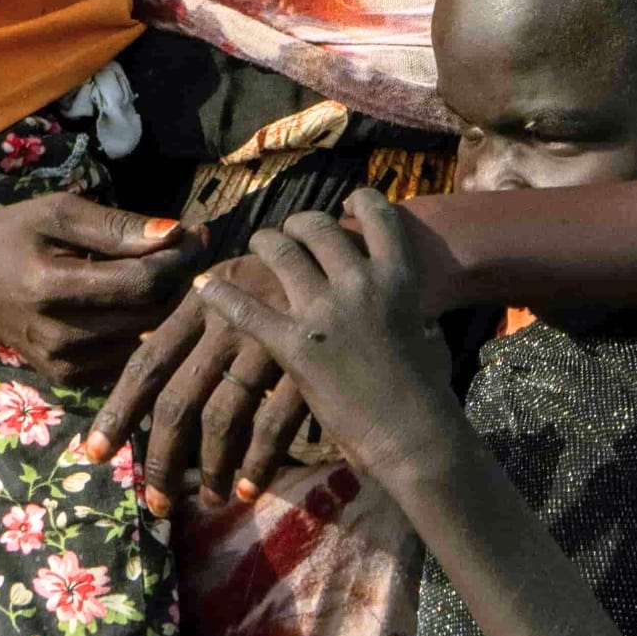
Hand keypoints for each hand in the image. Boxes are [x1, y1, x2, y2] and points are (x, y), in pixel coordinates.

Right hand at [0, 192, 201, 375]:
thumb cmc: (11, 237)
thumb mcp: (56, 213)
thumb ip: (116, 226)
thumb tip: (176, 232)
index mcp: (52, 288)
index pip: (142, 282)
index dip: (179, 258)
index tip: (197, 233)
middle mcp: (59, 335)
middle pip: (152, 313)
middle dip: (181, 281)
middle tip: (193, 251)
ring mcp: (63, 364)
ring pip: (147, 339)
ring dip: (169, 307)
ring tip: (173, 273)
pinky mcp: (68, 380)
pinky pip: (129, 358)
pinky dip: (145, 331)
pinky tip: (147, 303)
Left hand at [92, 248, 319, 508]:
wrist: (351, 254)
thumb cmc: (280, 278)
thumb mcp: (229, 288)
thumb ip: (190, 327)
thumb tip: (143, 367)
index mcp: (199, 302)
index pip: (146, 363)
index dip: (118, 412)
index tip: (95, 453)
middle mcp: (227, 319)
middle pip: (178, 400)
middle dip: (160, 458)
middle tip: (155, 503)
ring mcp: (268, 341)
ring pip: (222, 418)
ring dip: (210, 468)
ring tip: (207, 500)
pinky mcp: (306, 363)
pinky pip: (274, 423)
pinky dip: (258, 462)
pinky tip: (248, 489)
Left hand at [184, 196, 465, 495]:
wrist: (415, 435)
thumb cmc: (430, 394)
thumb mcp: (430, 336)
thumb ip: (414, 314)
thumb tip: (415, 314)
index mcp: (400, 276)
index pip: (378, 214)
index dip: (359, 201)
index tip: (346, 204)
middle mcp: (361, 282)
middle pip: (319, 227)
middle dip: (300, 223)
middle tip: (290, 230)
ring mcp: (325, 311)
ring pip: (281, 252)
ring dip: (265, 243)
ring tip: (258, 244)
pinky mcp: (294, 345)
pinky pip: (247, 309)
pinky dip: (222, 295)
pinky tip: (206, 286)